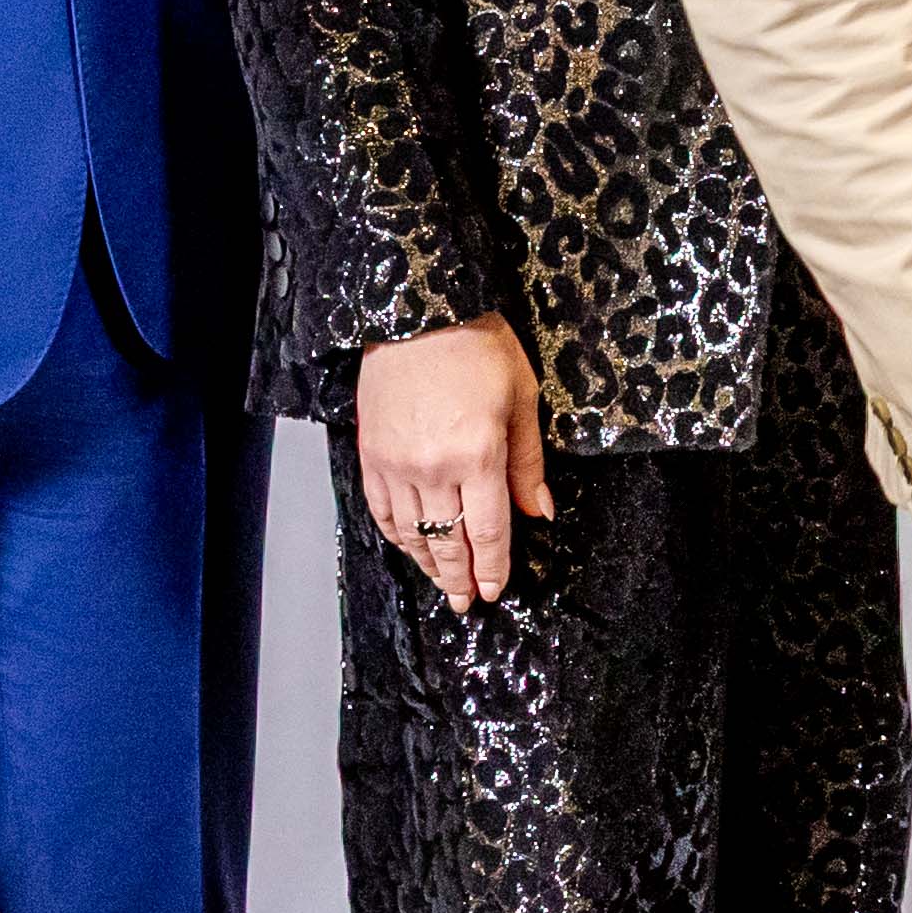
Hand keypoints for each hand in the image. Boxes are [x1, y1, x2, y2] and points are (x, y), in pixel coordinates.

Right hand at [355, 313, 550, 611]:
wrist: (420, 311)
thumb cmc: (478, 346)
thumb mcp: (522, 398)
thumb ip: (528, 463)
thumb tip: (539, 511)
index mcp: (479, 454)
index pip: (489, 529)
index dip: (494, 565)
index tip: (496, 590)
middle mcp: (435, 467)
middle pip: (449, 539)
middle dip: (462, 577)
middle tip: (468, 602)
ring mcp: (397, 463)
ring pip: (413, 531)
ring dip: (429, 563)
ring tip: (442, 584)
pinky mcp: (371, 454)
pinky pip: (384, 509)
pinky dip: (397, 535)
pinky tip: (410, 546)